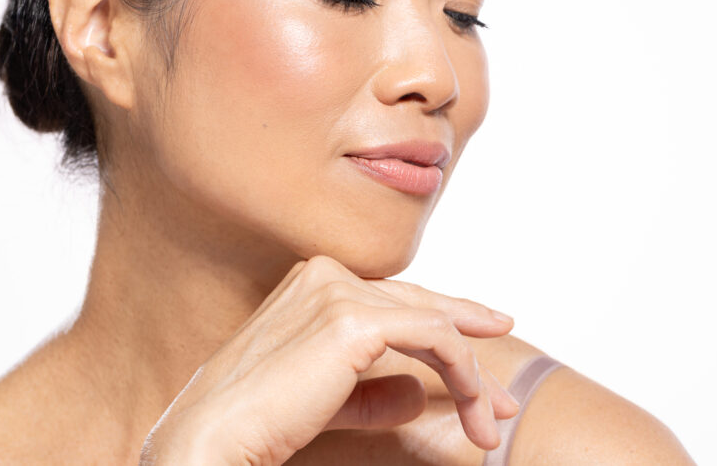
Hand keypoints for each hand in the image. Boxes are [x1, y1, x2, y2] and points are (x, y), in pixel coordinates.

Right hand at [138, 255, 518, 464]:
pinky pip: (434, 337)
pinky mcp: (353, 319)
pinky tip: (476, 404)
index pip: (397, 302)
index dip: (448, 330)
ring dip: (472, 375)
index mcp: (314, 284)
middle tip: (504, 400)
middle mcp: (328, 276)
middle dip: (473, 354)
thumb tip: (416, 393)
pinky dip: (463, 372)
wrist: (211, 441)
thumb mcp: (328, 403)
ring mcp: (339, 291)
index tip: (483, 369)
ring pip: (435, 324)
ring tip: (493, 419)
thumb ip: (371, 392)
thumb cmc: (256, 426)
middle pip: (423, 308)